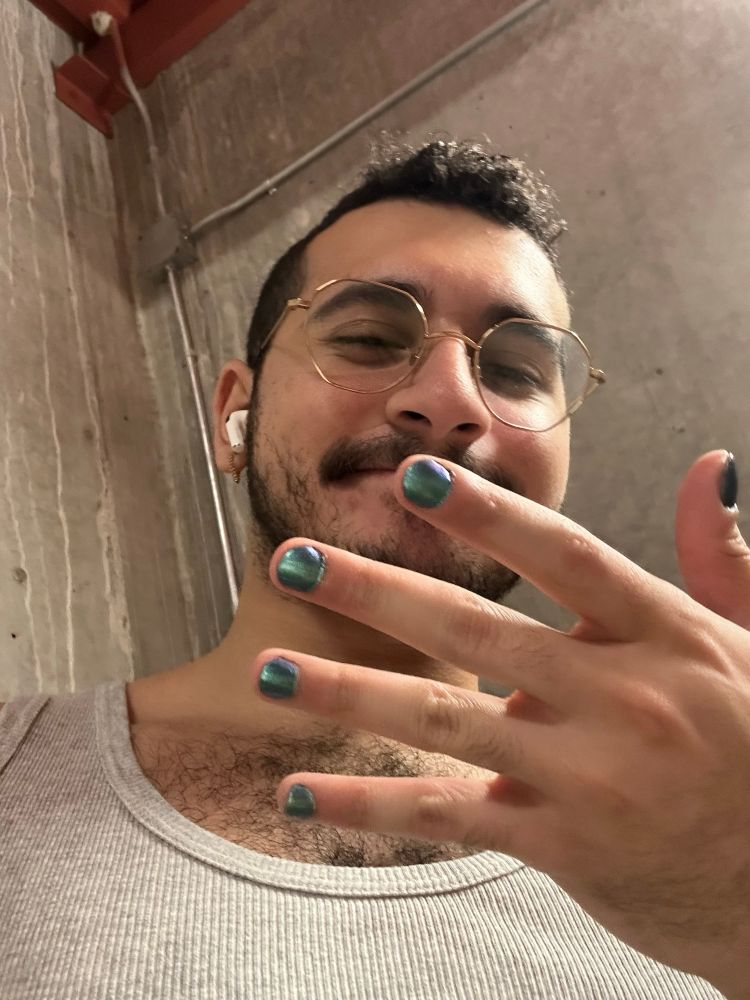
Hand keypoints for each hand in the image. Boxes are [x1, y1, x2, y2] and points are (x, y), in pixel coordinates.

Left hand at [256, 449, 749, 996]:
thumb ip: (722, 559)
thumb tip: (710, 467)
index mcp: (667, 634)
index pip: (565, 557)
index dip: (488, 516)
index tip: (413, 481)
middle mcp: (621, 697)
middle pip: (478, 630)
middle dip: (376, 591)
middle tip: (292, 561)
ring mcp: (588, 776)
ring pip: (446, 719)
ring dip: (350, 689)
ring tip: (268, 667)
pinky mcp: (561, 845)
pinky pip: (448, 816)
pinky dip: (369, 804)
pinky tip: (300, 791)